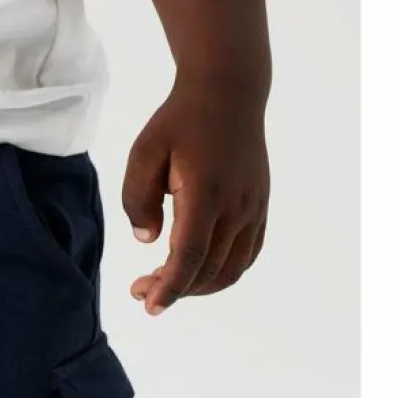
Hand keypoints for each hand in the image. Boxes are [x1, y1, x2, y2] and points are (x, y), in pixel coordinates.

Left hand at [123, 77, 268, 313]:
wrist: (229, 92)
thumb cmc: (180, 122)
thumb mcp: (144, 152)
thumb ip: (137, 198)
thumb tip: (147, 240)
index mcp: (205, 193)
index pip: (188, 257)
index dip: (169, 288)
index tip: (149, 304)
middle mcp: (236, 206)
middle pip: (207, 270)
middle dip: (174, 290)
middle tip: (140, 290)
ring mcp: (253, 209)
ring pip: (229, 270)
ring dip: (197, 287)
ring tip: (165, 282)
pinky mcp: (260, 209)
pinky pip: (245, 256)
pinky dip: (221, 274)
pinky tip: (196, 271)